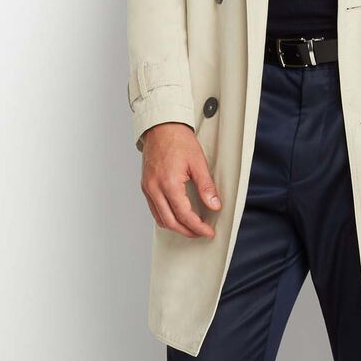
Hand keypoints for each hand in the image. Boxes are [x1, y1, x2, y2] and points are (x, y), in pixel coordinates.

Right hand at [139, 122, 221, 237]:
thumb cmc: (178, 140)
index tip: (208, 231)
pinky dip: (166, 217)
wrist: (161, 128)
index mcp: (169, 183)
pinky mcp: (146, 186)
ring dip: (176, 227)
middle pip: (171, 222)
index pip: (184, 215)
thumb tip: (214, 205)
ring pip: (160, 218)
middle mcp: (155, 188)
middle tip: (201, 233)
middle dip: (187, 231)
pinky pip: (154, 209)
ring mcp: (148, 188)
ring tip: (191, 227)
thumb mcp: (198, 162)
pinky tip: (177, 217)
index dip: (198, 227)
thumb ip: (206, 187)